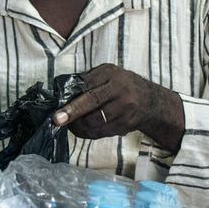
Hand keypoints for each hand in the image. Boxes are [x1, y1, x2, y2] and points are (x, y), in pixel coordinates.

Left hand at [51, 63, 184, 151]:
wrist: (151, 102)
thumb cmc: (122, 85)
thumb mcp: (107, 74)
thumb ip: (87, 80)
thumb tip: (62, 91)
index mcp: (111, 75)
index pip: (87, 86)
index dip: (71, 99)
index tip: (57, 108)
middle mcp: (120, 91)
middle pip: (92, 103)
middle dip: (73, 114)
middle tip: (58, 120)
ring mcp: (124, 109)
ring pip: (95, 121)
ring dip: (78, 126)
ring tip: (70, 124)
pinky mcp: (125, 125)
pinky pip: (101, 132)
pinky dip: (88, 133)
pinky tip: (82, 129)